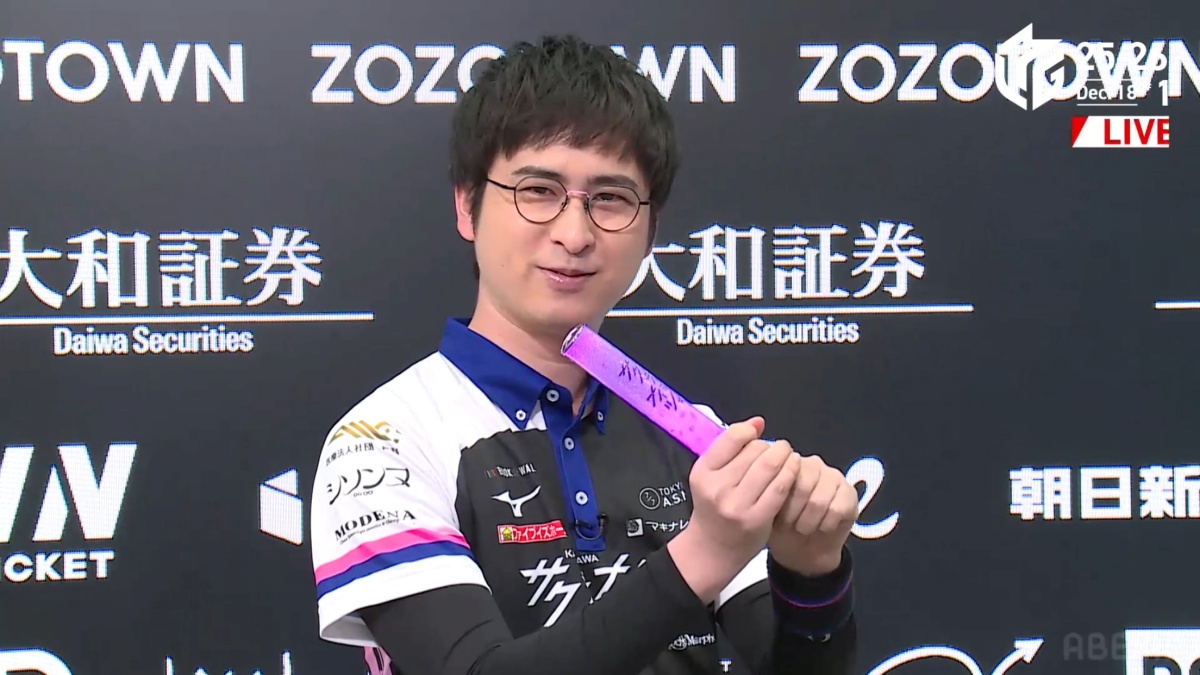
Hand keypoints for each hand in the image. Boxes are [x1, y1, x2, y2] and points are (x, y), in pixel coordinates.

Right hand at [667, 417, 800, 602]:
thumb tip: (759, 421)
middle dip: (772, 446)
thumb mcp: (711, 476)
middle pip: (755, 451)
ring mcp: (737, 504)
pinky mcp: (756, 518)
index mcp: (703, 471)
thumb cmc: (714, 506)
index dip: (750, 432)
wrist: (712, 549)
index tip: (758, 435)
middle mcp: (717, 487)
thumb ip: (732, 449)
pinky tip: (793, 472)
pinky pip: (780, 488)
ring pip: (770, 466)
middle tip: (780, 449)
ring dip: (785, 457)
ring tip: (789, 457)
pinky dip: (790, 474)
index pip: (733, 437)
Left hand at [767, 451, 858, 576]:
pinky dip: (826, 525)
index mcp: (789, 463)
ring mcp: (834, 477)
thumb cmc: (781, 527)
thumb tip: (770, 487)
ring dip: (809, 521)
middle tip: (791, 525)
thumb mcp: (767, 510)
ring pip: (819, 500)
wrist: (802, 551)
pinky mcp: (850, 493)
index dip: (780, 500)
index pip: (784, 473)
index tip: (776, 516)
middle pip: (802, 487)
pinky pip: (837, 510)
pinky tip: (822, 527)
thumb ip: (768, 493)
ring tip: (803, 527)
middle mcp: (813, 464)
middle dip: (794, 513)